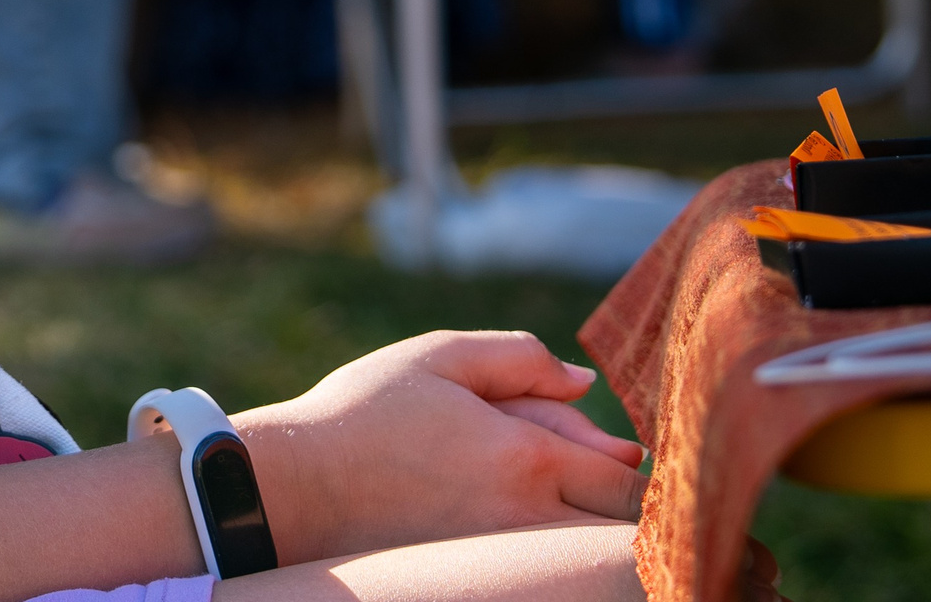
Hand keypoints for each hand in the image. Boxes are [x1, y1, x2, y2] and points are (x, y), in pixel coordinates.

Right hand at [235, 330, 648, 564]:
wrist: (296, 486)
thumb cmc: (361, 412)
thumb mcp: (434, 356)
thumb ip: (517, 356)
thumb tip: (582, 380)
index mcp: (524, 457)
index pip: (625, 477)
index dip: (634, 464)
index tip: (625, 451)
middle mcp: (525, 518)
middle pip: (619, 529)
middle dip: (624, 503)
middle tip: (601, 476)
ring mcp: (503, 557)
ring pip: (580, 554)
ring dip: (586, 527)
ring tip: (559, 497)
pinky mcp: (476, 575)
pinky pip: (538, 566)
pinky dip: (545, 544)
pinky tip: (514, 516)